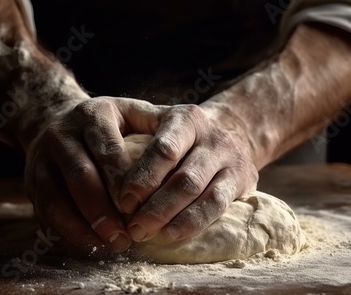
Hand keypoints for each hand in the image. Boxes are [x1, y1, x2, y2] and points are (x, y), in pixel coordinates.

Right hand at [23, 96, 165, 254]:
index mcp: (93, 114)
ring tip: (112, 244)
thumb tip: (187, 156)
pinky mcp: (31, 180)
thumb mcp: (132, 112)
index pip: (109, 150)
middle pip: (81, 176)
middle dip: (104, 210)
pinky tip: (91, 244)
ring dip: (84, 226)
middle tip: (128, 236)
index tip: (142, 207)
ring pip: (56, 197)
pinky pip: (44, 211)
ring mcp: (41, 157)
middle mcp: (62, 133)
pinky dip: (66, 231)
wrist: (57, 119)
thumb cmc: (109, 123)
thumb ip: (157, 127)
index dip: (124, 181)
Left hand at [120, 102, 258, 243]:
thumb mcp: (163, 129)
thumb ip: (139, 148)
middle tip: (132, 226)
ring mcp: (230, 157)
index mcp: (186, 118)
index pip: (163, 150)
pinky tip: (170, 234)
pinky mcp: (244, 178)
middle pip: (182, 176)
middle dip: (154, 206)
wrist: (231, 133)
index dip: (142, 178)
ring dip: (170, 217)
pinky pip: (217, 206)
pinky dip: (192, 222)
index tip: (122, 202)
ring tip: (145, 232)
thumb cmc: (182, 139)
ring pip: (200, 192)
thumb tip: (106, 186)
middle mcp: (212, 135)